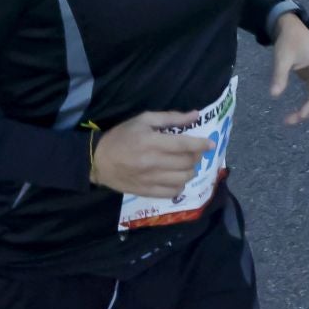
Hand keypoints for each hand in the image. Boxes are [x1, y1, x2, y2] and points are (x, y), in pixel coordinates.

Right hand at [89, 111, 215, 197]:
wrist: (98, 160)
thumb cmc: (122, 136)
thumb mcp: (143, 119)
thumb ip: (171, 118)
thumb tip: (195, 115)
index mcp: (152, 142)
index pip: (184, 145)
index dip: (201, 144)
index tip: (210, 143)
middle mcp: (153, 163)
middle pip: (186, 162)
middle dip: (195, 156)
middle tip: (193, 151)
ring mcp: (150, 180)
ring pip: (182, 179)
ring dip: (189, 171)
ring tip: (185, 164)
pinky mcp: (146, 192)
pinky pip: (171, 193)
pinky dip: (179, 185)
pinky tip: (176, 178)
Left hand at [269, 16, 308, 125]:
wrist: (292, 27)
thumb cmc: (288, 41)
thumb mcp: (282, 58)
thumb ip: (280, 76)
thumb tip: (274, 95)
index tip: (298, 117)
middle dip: (308, 111)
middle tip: (289, 121)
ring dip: (308, 109)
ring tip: (291, 118)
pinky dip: (308, 103)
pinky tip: (297, 111)